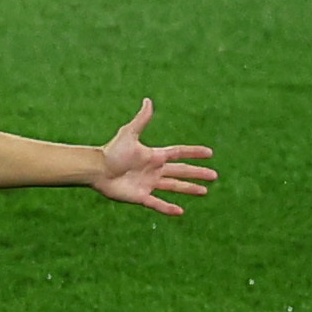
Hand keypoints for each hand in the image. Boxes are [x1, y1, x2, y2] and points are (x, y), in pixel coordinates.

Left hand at [93, 99, 216, 215]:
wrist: (97, 170)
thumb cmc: (111, 152)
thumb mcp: (129, 134)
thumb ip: (141, 120)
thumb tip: (148, 100)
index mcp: (154, 155)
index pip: (179, 153)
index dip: (194, 153)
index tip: (209, 153)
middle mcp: (154, 170)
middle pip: (181, 171)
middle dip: (197, 173)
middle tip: (214, 175)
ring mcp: (148, 183)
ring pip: (174, 187)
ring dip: (189, 189)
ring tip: (204, 192)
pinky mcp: (141, 196)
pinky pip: (158, 203)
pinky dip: (168, 208)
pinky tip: (180, 211)